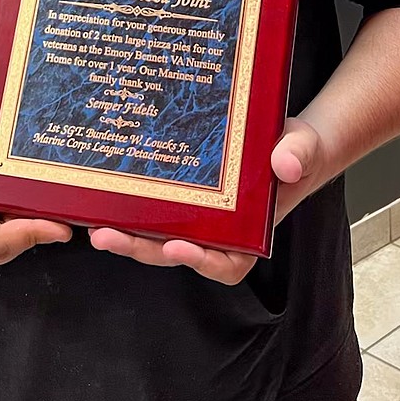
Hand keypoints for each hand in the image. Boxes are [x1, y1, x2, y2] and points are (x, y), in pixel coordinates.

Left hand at [88, 117, 332, 282]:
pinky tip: (104, 201)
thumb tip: (287, 164)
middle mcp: (219, 232)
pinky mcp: (181, 198)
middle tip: (108, 237)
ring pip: (157, 236)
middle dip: (142, 249)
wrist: (283, 136)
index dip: (200, 262)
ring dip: (127, 236)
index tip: (177, 247)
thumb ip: (299, 155)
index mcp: (250, 234)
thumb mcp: (304, 148)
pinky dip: (130, 209)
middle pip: (176, 252)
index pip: (226, 264)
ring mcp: (197, 217)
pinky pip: (153, 210)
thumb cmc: (297, 150)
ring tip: (95, 227)